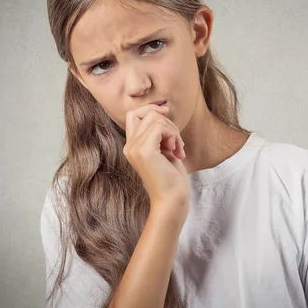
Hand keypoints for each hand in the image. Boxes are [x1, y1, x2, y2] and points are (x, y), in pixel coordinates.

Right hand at [123, 104, 188, 219]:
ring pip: (156, 119)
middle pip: (148, 114)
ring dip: (173, 131)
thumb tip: (162, 109)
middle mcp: (129, 146)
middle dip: (169, 124)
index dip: (151, 109)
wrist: (171, 200)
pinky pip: (160, 127)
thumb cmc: (171, 178)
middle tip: (177, 144)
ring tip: (178, 149)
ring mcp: (134, 148)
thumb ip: (159, 132)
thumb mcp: (164, 149)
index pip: (133, 114)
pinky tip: (177, 152)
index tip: (167, 114)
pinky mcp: (144, 150)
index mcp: (132, 146)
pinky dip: (173, 136)